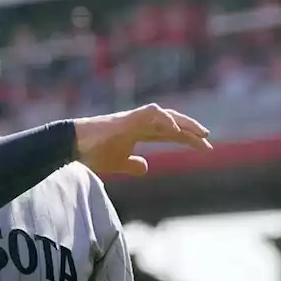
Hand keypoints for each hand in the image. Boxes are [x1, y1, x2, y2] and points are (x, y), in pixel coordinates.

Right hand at [73, 103, 211, 175]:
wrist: (72, 146)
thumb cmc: (91, 153)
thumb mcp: (117, 163)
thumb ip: (132, 164)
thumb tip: (145, 167)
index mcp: (137, 131)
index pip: (168, 132)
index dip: (186, 138)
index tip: (205, 147)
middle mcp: (138, 122)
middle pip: (171, 122)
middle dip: (190, 130)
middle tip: (208, 139)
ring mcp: (132, 119)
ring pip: (164, 115)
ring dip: (183, 122)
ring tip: (199, 132)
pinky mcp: (126, 119)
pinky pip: (150, 114)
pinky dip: (164, 119)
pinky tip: (175, 128)